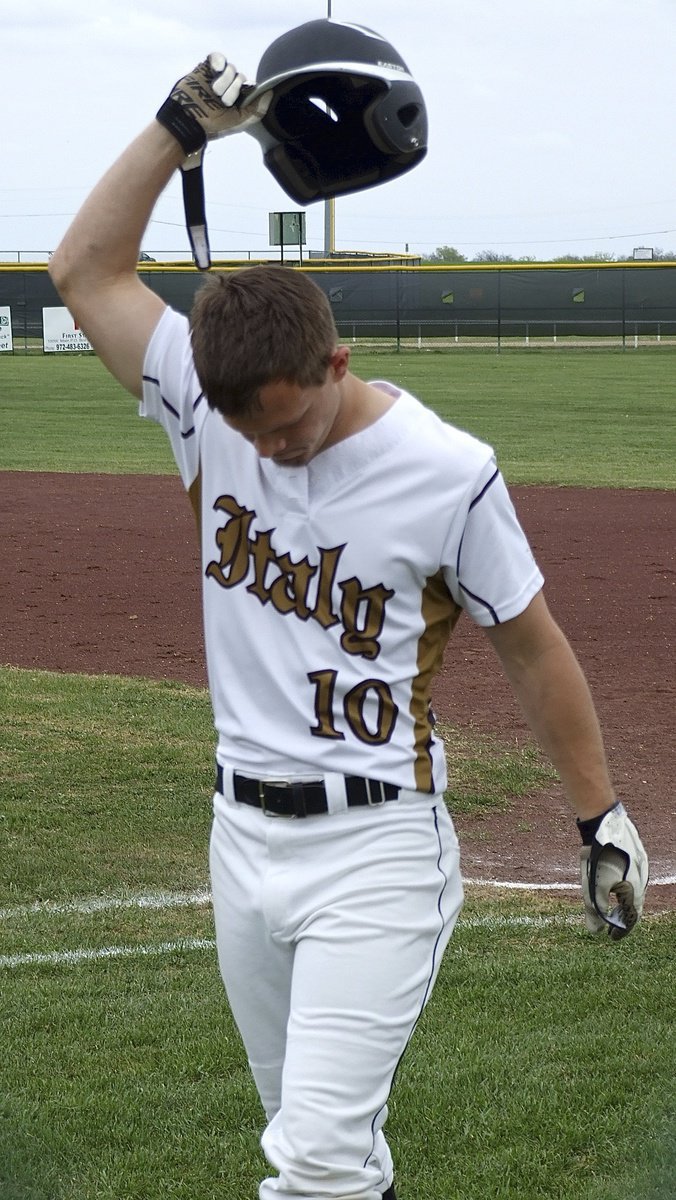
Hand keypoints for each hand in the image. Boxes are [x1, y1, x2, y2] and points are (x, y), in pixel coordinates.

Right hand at [156, 53, 269, 156]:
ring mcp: (218, 76)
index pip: (250, 86)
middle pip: (241, 77)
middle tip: (222, 101)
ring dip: (224, 81)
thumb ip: (256, 110)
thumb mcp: (239, 121)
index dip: (246, 91)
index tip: (238, 101)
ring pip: (231, 68)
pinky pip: (218, 57)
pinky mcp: (206, 67)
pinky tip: (214, 72)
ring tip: (213, 92)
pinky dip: (218, 62)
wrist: (188, 118)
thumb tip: (270, 93)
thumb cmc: (212, 124)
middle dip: (233, 90)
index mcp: (238, 99)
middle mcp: (229, 86)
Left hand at [578, 803, 648, 938]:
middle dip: (623, 919)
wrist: (604, 822)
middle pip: (635, 907)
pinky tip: (615, 886)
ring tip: (611, 909)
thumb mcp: (593, 887)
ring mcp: (642, 868)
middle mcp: (642, 881)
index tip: (611, 937)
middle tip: (611, 926)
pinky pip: (634, 879)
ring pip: (635, 892)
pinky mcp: (637, 857)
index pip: (631, 919)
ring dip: (624, 904)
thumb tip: (594, 932)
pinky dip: (625, 889)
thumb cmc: (599, 856)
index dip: (621, 931)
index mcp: (634, 892)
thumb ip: (594, 911)